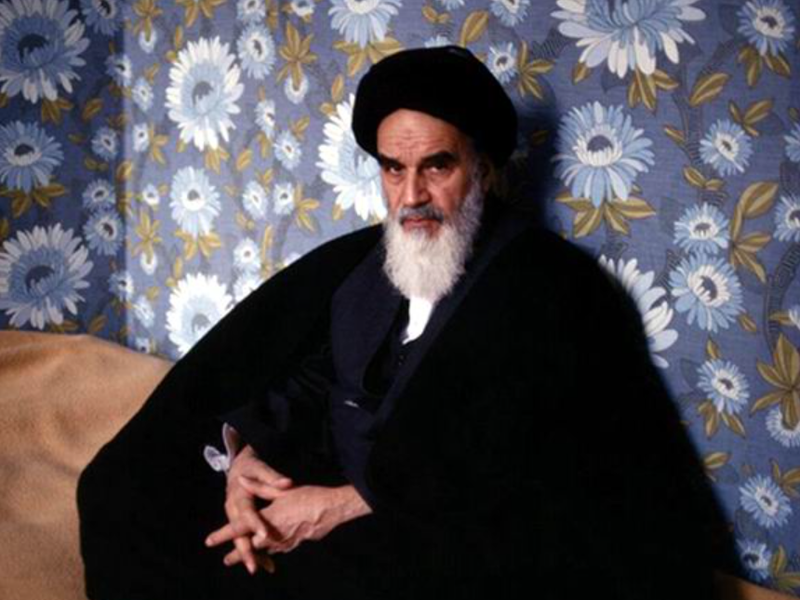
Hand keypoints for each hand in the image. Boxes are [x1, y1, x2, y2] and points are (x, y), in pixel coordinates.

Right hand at [205, 445, 292, 574]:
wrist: (238, 468)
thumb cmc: (251, 467)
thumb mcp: (260, 469)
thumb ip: (273, 478)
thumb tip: (287, 483)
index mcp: (238, 498)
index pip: (247, 514)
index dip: (255, 524)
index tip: (264, 534)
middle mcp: (234, 510)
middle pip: (239, 535)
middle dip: (246, 552)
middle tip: (254, 566)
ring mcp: (237, 519)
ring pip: (243, 540)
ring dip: (253, 555)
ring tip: (264, 568)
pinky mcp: (243, 523)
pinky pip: (248, 539)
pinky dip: (257, 550)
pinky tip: (268, 563)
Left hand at [210, 484, 371, 564]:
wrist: (331, 509)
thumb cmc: (307, 497)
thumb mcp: (282, 490)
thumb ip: (260, 487)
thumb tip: (241, 480)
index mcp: (268, 518)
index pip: (241, 528)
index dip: (224, 534)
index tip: (209, 541)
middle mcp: (274, 533)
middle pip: (250, 547)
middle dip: (238, 554)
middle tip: (226, 560)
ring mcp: (285, 541)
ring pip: (265, 551)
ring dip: (255, 556)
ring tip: (248, 561)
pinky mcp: (296, 542)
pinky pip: (280, 550)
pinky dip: (272, 553)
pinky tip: (272, 552)